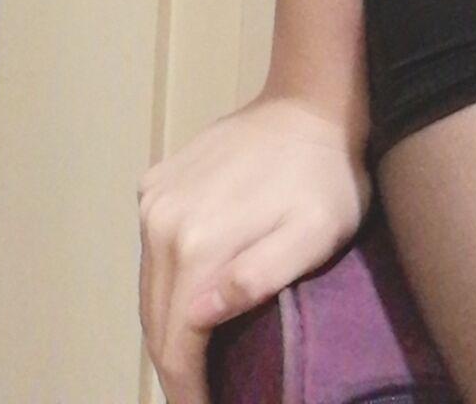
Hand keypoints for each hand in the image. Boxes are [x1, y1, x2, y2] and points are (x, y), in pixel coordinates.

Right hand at [137, 88, 372, 403]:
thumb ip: (257, 278)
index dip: (188, 388)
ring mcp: (154, 198)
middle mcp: (161, 221)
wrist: (313, 101)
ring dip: (169, 326)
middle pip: (154, 320)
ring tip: (196, 356)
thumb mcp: (314, 235)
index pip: (175, 343)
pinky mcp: (156, 182)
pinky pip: (151, 250)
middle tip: (204, 390)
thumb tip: (196, 318)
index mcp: (196, 244)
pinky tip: (192, 294)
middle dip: (176, 364)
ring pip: (148, 288)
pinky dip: (167, 281)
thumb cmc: (327, 177)